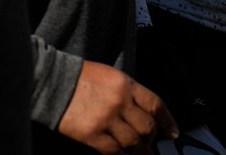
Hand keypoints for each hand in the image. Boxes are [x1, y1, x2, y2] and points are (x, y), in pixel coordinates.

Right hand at [57, 61, 178, 153]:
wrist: (53, 83)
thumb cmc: (83, 78)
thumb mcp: (113, 77)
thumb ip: (130, 93)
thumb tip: (144, 113)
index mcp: (128, 85)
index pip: (156, 105)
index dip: (167, 121)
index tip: (173, 132)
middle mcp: (120, 102)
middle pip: (146, 127)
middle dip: (152, 137)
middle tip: (151, 142)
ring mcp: (106, 119)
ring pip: (132, 142)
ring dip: (139, 150)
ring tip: (141, 153)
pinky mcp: (90, 135)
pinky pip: (112, 150)